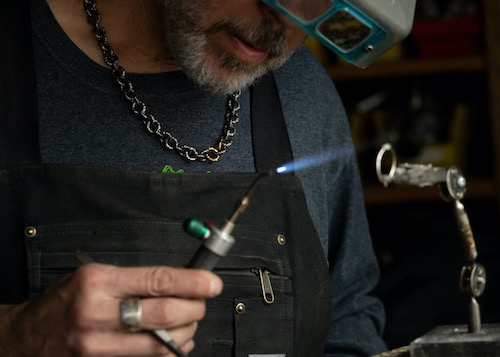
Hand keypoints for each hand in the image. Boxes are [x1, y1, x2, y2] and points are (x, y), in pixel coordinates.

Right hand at [0, 264, 222, 356]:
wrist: (28, 337)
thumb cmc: (63, 302)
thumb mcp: (95, 277)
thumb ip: (135, 279)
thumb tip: (178, 278)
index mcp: (99, 281)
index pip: (158, 279)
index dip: (192, 281)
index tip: (211, 282)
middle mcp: (98, 312)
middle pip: (165, 312)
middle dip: (194, 307)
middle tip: (202, 302)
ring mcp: (99, 344)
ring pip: (161, 341)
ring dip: (186, 332)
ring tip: (188, 321)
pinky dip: (169, 351)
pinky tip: (172, 342)